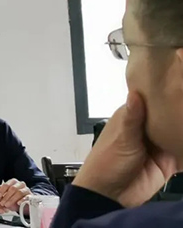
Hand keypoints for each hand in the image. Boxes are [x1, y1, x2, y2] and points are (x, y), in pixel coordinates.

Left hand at [0, 179, 30, 209]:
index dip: (1, 190)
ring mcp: (26, 189)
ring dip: (12, 199)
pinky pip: (27, 197)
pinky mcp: (31, 195)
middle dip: (6, 196)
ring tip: (7, 205)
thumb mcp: (5, 195)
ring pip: (19, 192)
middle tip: (1, 203)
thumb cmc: (13, 199)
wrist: (24, 205)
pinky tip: (18, 203)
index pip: (6, 184)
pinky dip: (22, 200)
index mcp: (13, 182)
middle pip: (12, 188)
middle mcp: (20, 184)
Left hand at [74, 91, 176, 207]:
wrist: (110, 195)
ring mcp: (159, 145)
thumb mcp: (122, 139)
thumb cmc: (106, 163)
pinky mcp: (168, 163)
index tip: (180, 85)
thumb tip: (135, 94)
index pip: (152, 100)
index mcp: (132, 116)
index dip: (166, 94)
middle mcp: (147, 128)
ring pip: (179, 134)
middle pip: (169, 116)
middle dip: (180, 113)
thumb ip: (132, 118)